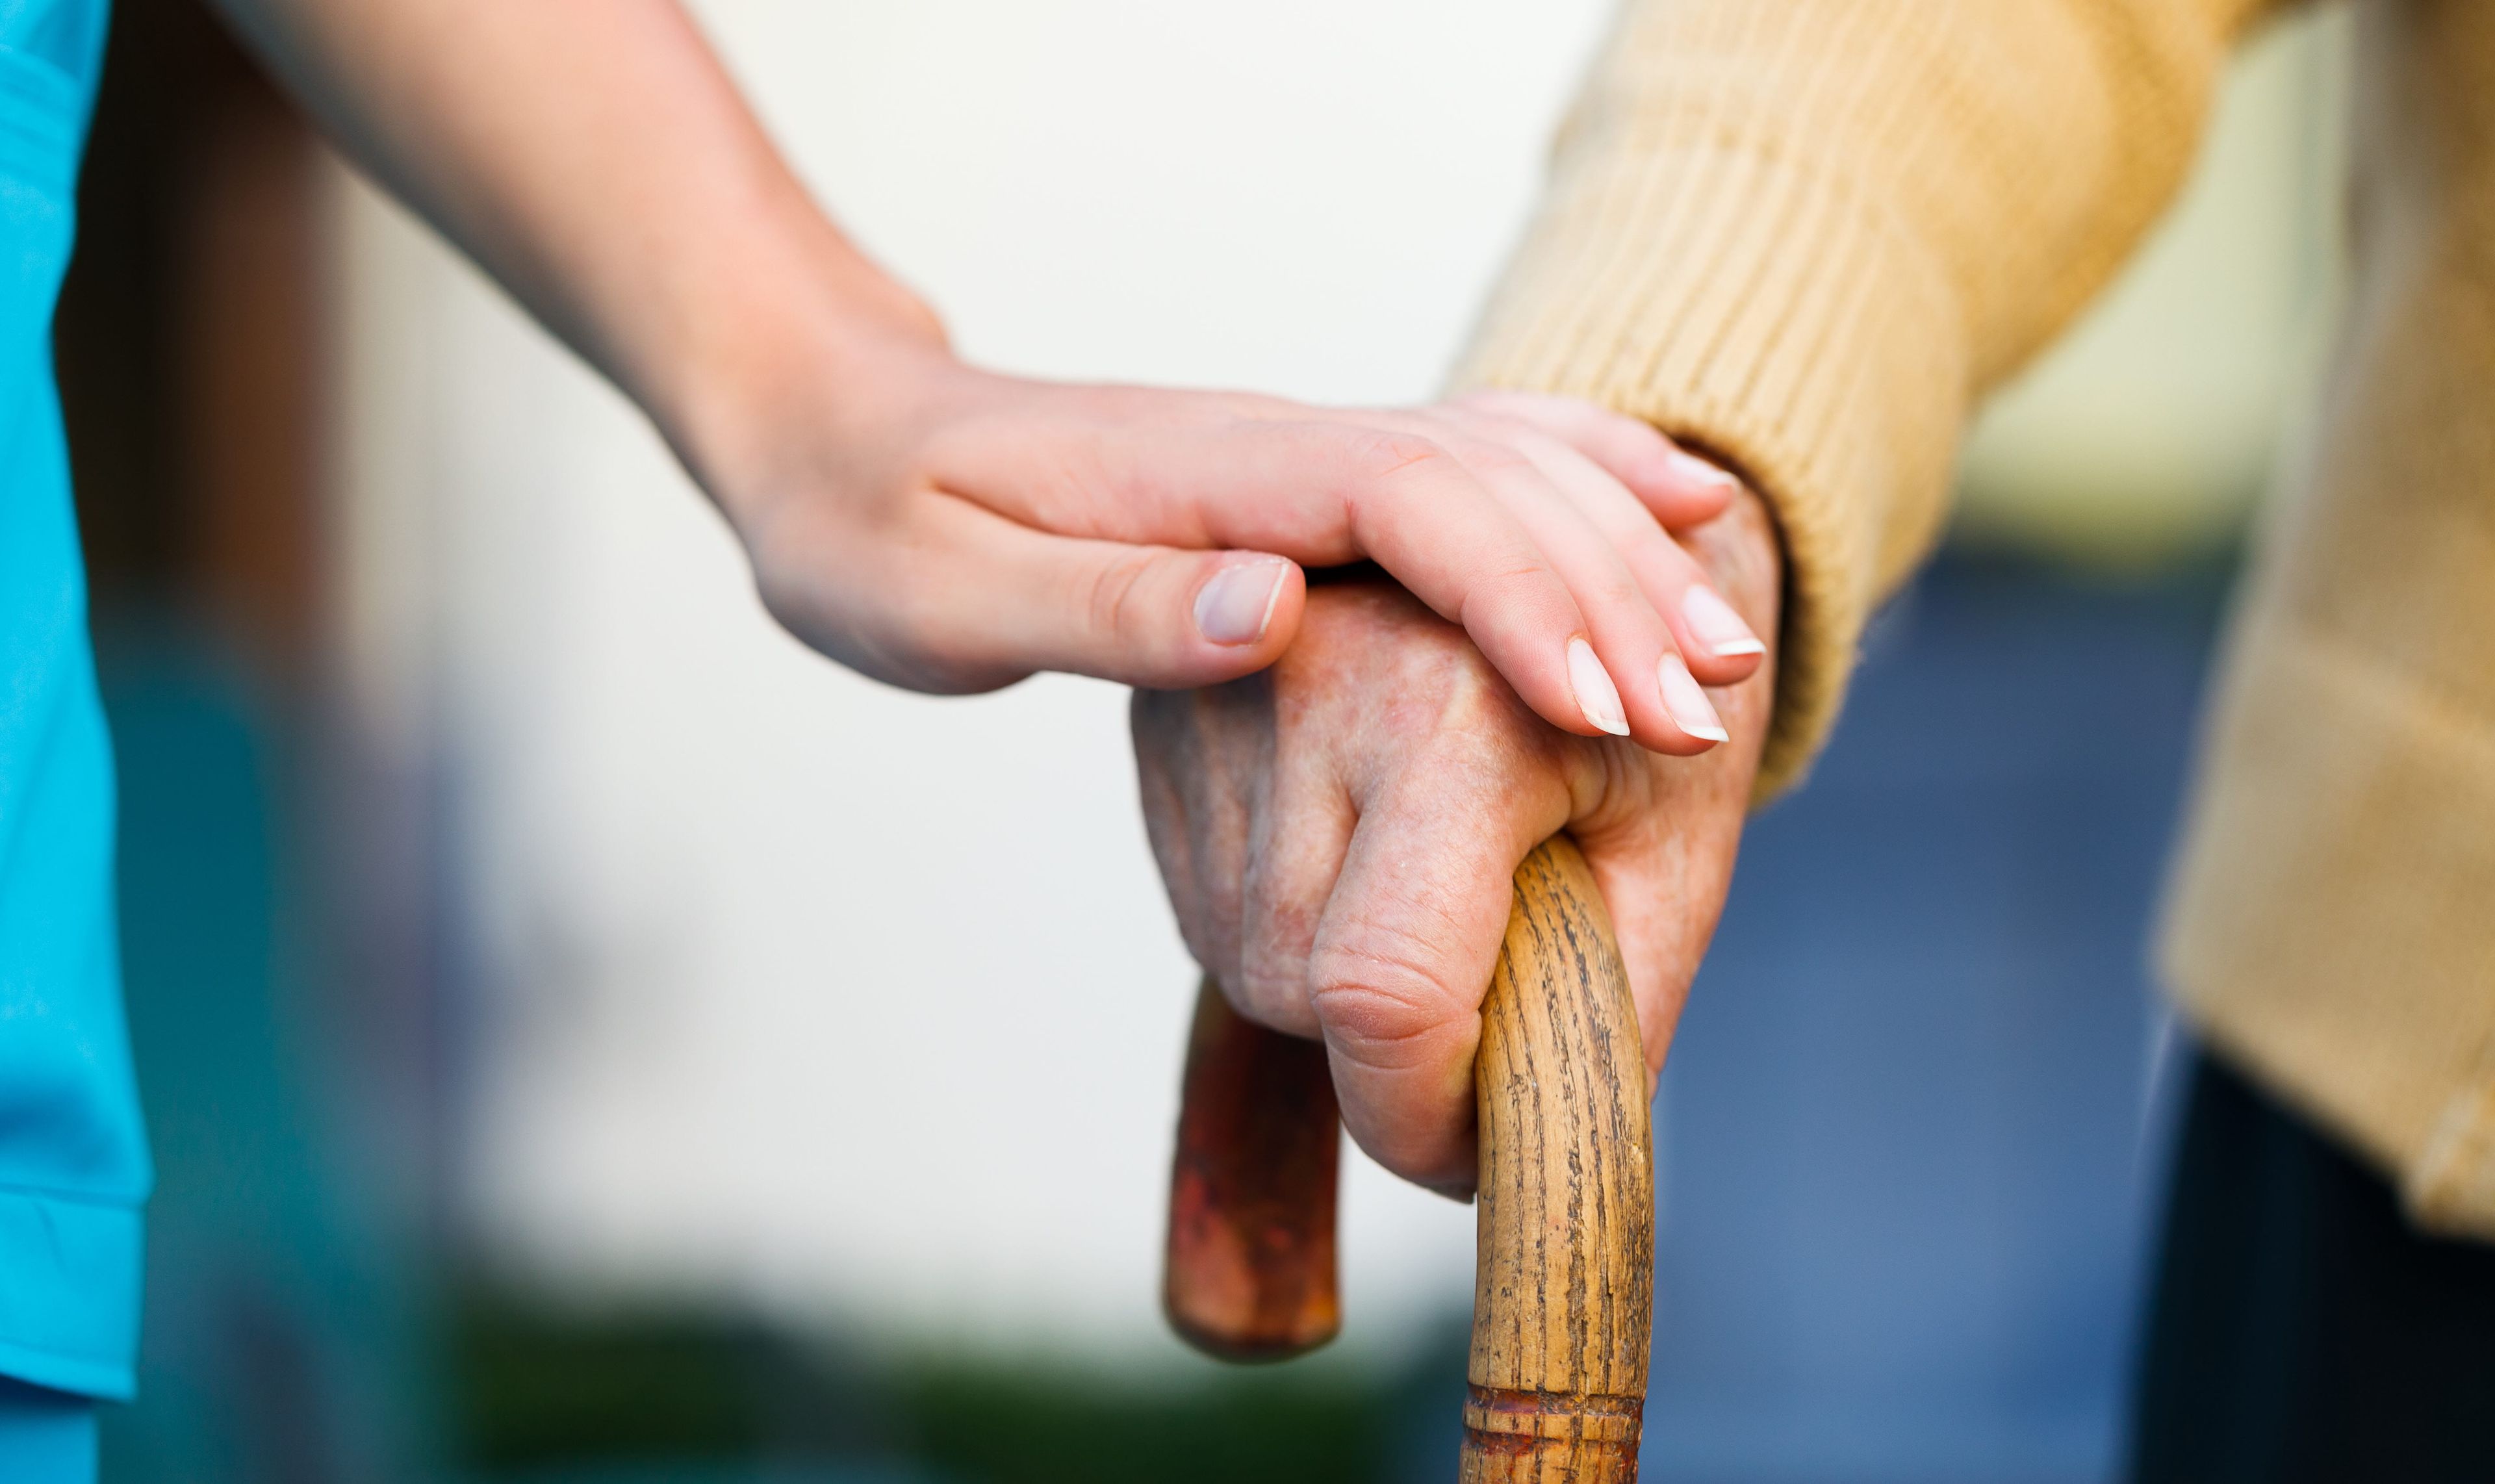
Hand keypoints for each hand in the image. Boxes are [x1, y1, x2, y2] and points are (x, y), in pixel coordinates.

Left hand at [698, 318, 1764, 746]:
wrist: (833, 429)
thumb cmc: (868, 526)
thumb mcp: (943, 595)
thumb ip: (1107, 611)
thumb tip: (1276, 612)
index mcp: (1206, 477)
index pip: (1408, 507)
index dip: (1519, 597)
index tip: (1605, 705)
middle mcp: (1278, 448)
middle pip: (1488, 489)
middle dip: (1608, 594)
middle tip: (1711, 713)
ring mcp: (1299, 456)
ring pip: (1503, 473)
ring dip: (1618, 552)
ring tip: (1727, 651)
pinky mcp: (1302, 485)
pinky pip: (1474, 464)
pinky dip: (1582, 481)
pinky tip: (1671, 504)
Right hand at [1132, 487, 1780, 1191]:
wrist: (1572, 535)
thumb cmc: (1646, 697)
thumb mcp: (1674, 850)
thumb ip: (1607, 1012)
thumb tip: (1515, 1156)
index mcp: (1455, 703)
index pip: (1383, 990)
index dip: (1423, 1118)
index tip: (1476, 1156)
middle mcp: (1304, 673)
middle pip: (1302, 991)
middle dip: (1398, 1048)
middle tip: (1496, 983)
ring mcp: (1214, 687)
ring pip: (1245, 960)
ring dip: (1338, 987)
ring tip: (1440, 889)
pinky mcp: (1162, 712)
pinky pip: (1208, 905)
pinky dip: (1291, 927)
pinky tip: (1366, 853)